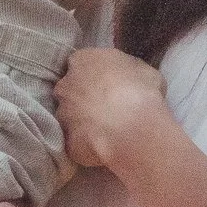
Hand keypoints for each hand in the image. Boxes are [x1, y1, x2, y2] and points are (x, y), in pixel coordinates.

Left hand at [54, 48, 172, 170]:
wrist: (132, 131)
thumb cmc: (140, 92)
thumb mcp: (143, 71)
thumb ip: (127, 71)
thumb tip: (128, 78)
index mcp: (83, 60)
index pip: (81, 62)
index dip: (95, 74)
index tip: (108, 83)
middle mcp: (66, 85)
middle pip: (71, 89)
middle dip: (85, 97)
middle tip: (107, 107)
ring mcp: (63, 114)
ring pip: (70, 117)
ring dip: (84, 121)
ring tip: (108, 130)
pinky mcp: (67, 141)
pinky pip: (77, 141)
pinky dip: (87, 143)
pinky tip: (105, 146)